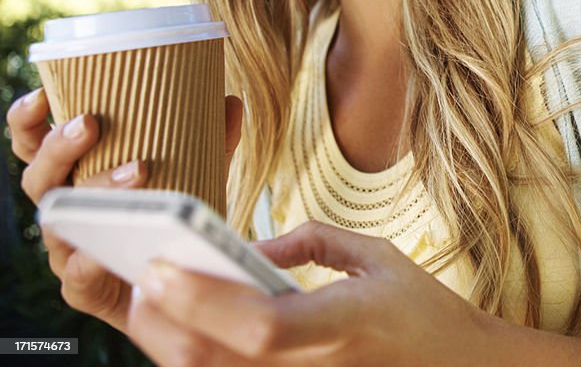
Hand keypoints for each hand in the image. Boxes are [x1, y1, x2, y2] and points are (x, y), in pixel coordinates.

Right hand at [7, 88, 243, 331]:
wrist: (181, 279)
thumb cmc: (174, 216)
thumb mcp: (196, 172)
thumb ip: (211, 139)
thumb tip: (231, 101)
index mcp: (76, 176)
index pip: (36, 145)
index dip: (29, 121)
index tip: (43, 95)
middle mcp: (64, 210)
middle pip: (39, 178)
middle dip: (60, 148)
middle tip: (90, 123)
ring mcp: (68, 250)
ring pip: (58, 221)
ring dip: (94, 191)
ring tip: (137, 170)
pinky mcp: (82, 288)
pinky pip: (79, 272)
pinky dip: (96, 256)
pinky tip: (118, 242)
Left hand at [126, 221, 494, 366]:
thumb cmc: (421, 312)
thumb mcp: (378, 256)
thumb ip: (312, 240)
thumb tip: (251, 245)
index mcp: (343, 326)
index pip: (261, 326)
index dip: (204, 300)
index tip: (164, 265)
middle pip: (214, 360)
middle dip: (164, 320)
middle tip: (145, 273)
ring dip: (170, 338)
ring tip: (155, 295)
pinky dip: (197, 354)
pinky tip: (188, 325)